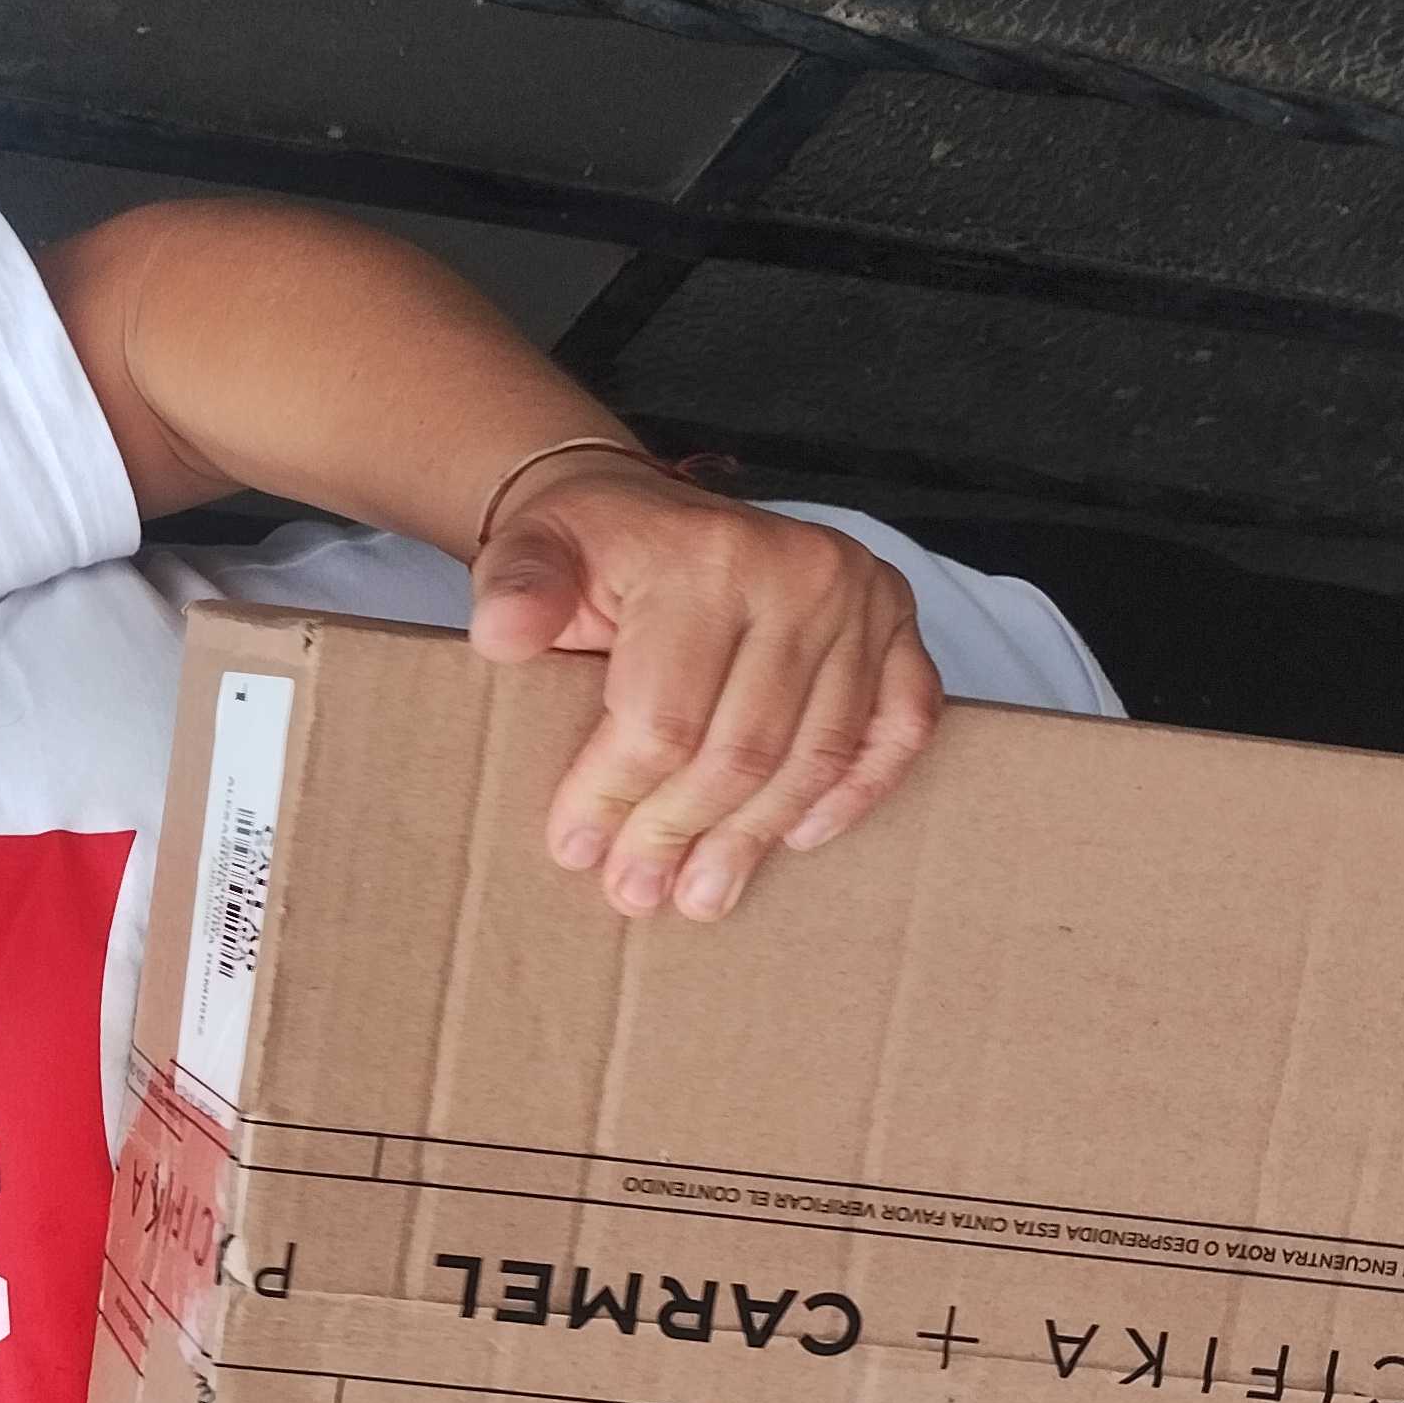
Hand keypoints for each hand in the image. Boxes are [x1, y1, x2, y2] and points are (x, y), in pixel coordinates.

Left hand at [466, 451, 942, 921]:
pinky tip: (799, 835)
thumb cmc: (587, 549)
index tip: (576, 850)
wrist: (646, 510)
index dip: (615, 795)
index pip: (664, 714)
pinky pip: (901, 725)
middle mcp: (799, 570)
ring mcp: (862, 596)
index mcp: (706, 554)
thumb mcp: (528, 553)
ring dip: (756, 835)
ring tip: (705, 892)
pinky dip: (858, 789)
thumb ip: (513, 589)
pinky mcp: (899, 621)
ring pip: (815, 752)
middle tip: (638, 892)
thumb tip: (502, 635)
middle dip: (681, 833)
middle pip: (742, 746)